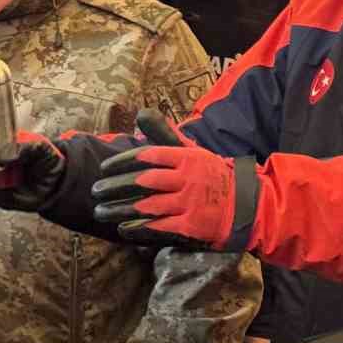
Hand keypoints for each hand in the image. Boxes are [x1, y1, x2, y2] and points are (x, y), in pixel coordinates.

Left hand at [90, 110, 254, 248]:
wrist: (247, 206)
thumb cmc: (211, 176)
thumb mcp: (192, 152)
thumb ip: (165, 135)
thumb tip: (140, 114)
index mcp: (186, 157)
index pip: (148, 155)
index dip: (122, 161)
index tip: (104, 168)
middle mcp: (188, 179)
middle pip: (144, 181)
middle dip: (115, 186)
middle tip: (95, 190)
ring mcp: (190, 203)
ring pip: (148, 206)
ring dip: (120, 209)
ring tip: (100, 211)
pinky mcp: (192, 226)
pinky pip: (160, 228)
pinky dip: (139, 229)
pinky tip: (122, 229)